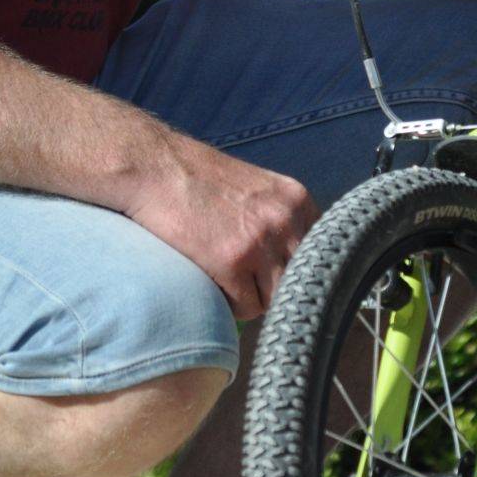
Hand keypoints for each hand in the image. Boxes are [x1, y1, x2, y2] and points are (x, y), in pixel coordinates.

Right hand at [125, 133, 318, 320]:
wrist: (156, 168)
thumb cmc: (200, 181)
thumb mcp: (257, 190)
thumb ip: (283, 220)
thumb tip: (299, 267)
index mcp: (296, 200)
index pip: (321, 253)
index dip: (299, 268)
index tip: (282, 275)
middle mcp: (286, 219)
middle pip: (302, 279)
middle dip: (279, 286)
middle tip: (252, 282)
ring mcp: (261, 241)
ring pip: (276, 298)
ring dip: (254, 297)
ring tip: (229, 278)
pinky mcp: (232, 262)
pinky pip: (246, 307)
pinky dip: (230, 303)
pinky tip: (213, 280)